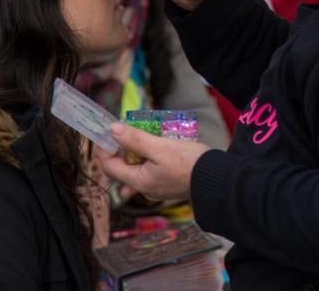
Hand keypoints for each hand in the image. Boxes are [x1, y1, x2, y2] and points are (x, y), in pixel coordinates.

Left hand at [96, 123, 210, 202]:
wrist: (215, 178)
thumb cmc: (188, 163)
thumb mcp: (160, 147)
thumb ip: (135, 139)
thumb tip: (112, 129)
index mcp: (140, 181)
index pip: (110, 167)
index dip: (103, 150)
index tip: (104, 134)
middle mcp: (146, 188)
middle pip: (125, 167)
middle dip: (124, 148)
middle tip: (128, 130)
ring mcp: (158, 188)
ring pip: (139, 168)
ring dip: (139, 151)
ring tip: (146, 134)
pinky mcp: (170, 184)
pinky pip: (153, 170)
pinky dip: (151, 157)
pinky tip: (161, 145)